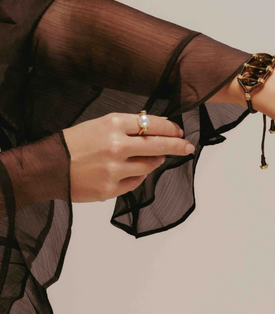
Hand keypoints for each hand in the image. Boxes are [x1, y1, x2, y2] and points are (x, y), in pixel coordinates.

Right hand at [62, 112, 194, 202]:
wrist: (47, 167)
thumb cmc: (73, 143)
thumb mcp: (99, 124)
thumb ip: (126, 127)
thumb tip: (155, 130)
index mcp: (112, 124)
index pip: (152, 124)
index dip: (170, 128)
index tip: (179, 131)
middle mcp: (116, 146)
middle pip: (158, 145)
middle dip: (177, 146)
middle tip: (188, 146)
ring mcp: (114, 169)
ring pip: (149, 166)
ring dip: (155, 161)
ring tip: (155, 159)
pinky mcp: (110, 189)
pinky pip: (136, 182)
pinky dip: (138, 176)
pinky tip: (132, 171)